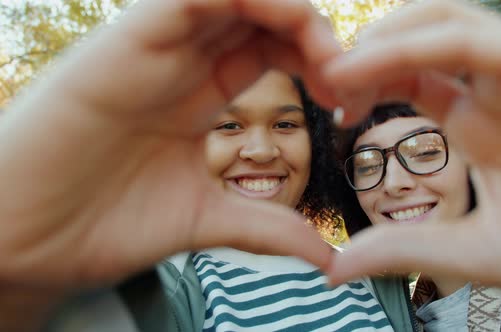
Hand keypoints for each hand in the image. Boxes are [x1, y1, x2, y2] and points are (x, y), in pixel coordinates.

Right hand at [0, 0, 340, 297]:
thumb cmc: (105, 224)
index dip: (318, 60)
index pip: (269, 46)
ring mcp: (152, 47)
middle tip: (346, 75)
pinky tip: (278, 20)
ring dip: (287, 10)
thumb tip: (327, 256)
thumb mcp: (205, 220)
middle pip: (259, 13)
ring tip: (324, 53)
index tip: (347, 100)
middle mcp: (179, 61)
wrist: (27, 241)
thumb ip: (265, 227)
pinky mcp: (124, 42)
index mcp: (198, 94)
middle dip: (313, 32)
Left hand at [323, 0, 500, 308]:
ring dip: (384, 35)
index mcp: (478, 124)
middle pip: (418, 38)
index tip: (333, 108)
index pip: (409, 77)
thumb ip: (408, 249)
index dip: (364, 82)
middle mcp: (495, 90)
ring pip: (441, 19)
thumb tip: (335, 267)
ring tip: (337, 68)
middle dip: (365, 50)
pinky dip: (417, 42)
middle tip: (323, 79)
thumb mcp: (480, 251)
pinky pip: (471, 36)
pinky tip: (368, 64)